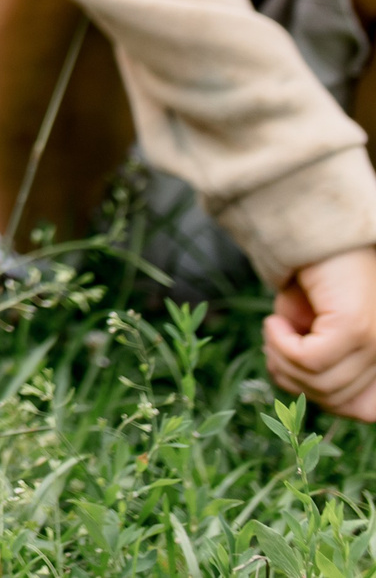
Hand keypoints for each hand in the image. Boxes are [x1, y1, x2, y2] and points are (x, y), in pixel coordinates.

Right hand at [267, 246, 375, 419]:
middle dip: (292, 380)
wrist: (313, 231)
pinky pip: (310, 359)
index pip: (368, 411)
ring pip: (320, 383)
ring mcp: (374, 339)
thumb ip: (315, 360)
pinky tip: (275, 320)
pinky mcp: (353, 325)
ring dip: (282, 359)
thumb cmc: (314, 277)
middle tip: (274, 345)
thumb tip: (299, 387)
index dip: (326, 404)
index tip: (295, 376)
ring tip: (274, 328)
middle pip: (334, 400)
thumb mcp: (313, 328)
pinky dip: (280, 344)